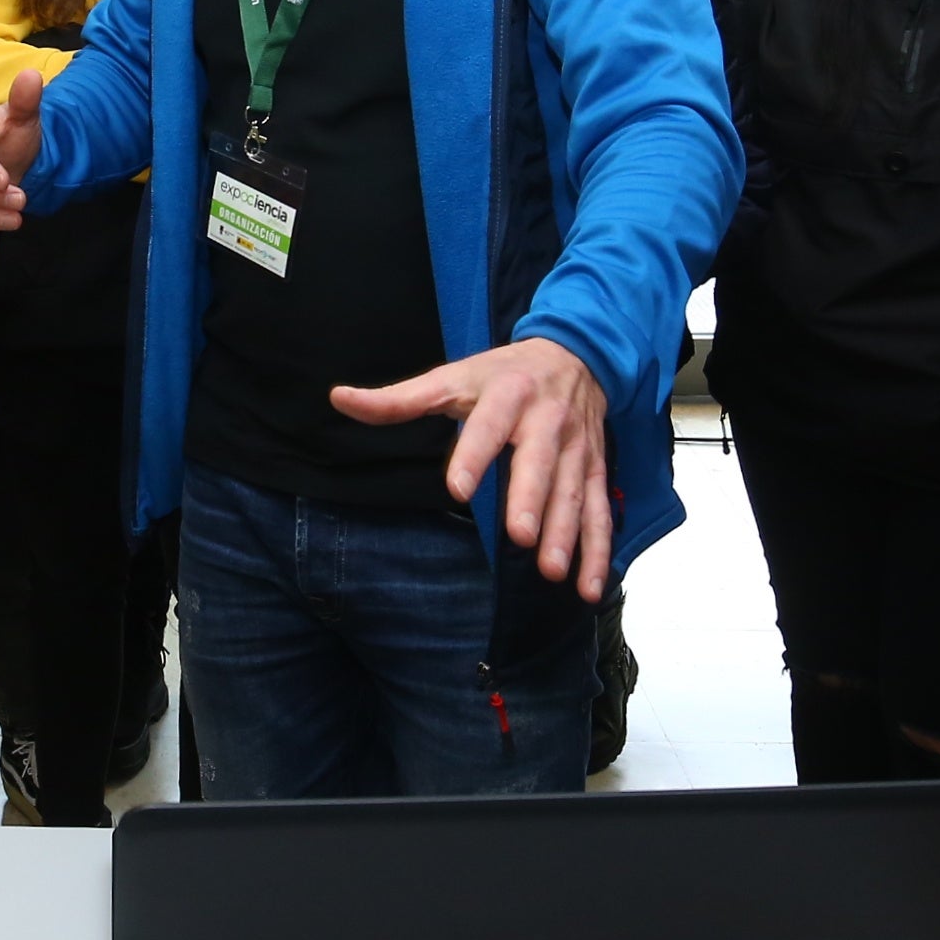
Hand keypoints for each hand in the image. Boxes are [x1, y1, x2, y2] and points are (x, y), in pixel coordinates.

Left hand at [333, 337, 614, 600]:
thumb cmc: (502, 374)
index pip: (487, 425)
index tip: (458, 490)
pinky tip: (589, 587)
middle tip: (518, 536)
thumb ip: (398, 398)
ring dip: (566, 533)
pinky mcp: (596, 468)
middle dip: (531, 498)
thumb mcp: (452, 377)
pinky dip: (598, 550)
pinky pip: (600, 510)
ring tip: (551, 571)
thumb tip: (339, 399)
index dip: (473, 455)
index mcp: (506, 394)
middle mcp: (546, 420)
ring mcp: (576, 447)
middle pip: (539, 461)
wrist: (577, 352)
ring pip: (574, 491)